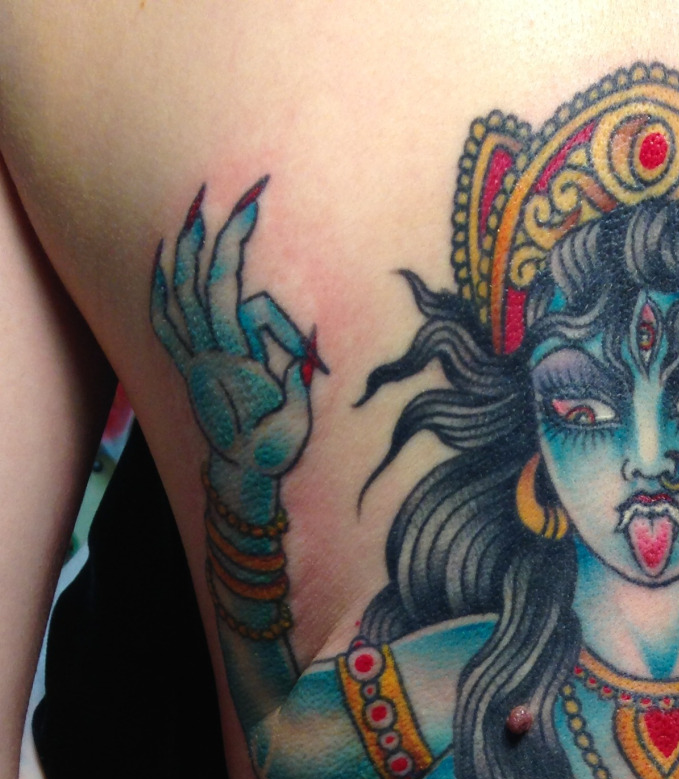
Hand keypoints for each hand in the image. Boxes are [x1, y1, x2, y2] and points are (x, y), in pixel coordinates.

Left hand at [151, 180, 319, 489]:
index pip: (229, 287)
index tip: (257, 201)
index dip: (239, 243)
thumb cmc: (276, 455)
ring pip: (178, 291)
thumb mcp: (296, 425)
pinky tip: (168, 257)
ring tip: (199, 206)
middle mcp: (206, 353)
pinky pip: (165, 318)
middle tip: (236, 189)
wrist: (240, 480)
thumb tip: (304, 351)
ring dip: (187, 246)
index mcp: (235, 360)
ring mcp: (192, 358)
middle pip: (202, 278)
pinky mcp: (187, 366)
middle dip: (218, 230)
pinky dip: (163, 283)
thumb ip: (298, 384)